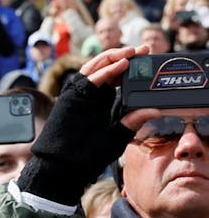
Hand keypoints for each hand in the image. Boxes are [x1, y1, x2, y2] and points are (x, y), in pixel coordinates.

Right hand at [19, 44, 155, 200]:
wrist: (62, 168)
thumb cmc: (86, 157)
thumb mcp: (116, 137)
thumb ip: (132, 122)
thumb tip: (154, 110)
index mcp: (100, 102)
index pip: (116, 77)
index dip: (131, 66)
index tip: (148, 59)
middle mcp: (89, 95)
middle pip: (106, 67)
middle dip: (125, 56)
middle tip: (144, 49)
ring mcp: (78, 96)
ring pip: (95, 67)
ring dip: (114, 57)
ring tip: (133, 52)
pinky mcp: (70, 98)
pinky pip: (88, 80)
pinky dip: (105, 71)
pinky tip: (121, 65)